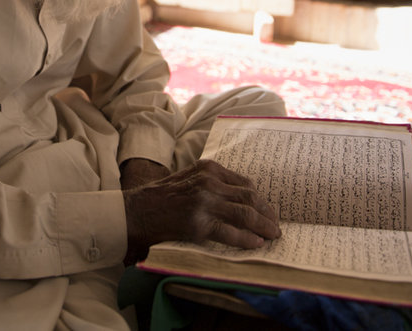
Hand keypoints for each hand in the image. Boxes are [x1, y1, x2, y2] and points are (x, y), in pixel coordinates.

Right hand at [122, 160, 280, 263]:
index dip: (260, 198)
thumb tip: (239, 199)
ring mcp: (205, 202)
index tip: (268, 209)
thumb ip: (212, 183)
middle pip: (249, 198)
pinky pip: (231, 232)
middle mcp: (209, 182)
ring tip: (273, 235)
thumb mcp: (189, 179)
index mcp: (208, 168)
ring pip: (246, 214)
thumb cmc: (161, 197)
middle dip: (267, 213)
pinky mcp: (199, 224)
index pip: (244, 183)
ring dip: (264, 226)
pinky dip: (248, 239)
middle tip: (276, 225)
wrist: (135, 211)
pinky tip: (257, 244)